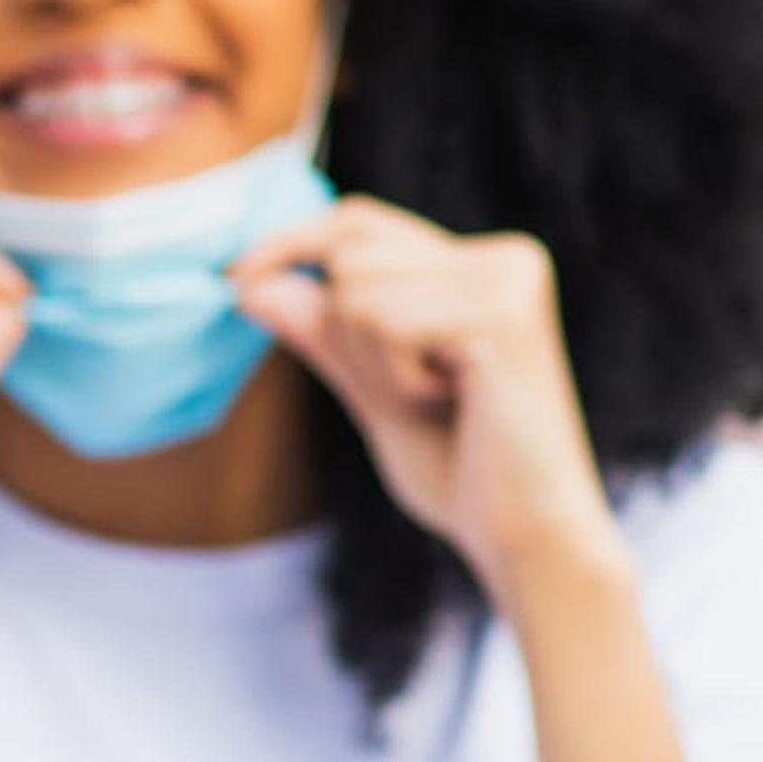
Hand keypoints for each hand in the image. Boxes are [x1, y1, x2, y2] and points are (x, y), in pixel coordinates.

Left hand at [230, 197, 625, 600]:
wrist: (527, 538)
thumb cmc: (462, 472)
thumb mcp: (374, 391)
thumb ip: (322, 333)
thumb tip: (249, 283)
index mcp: (483, 265)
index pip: (361, 223)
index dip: (290, 241)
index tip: (235, 277)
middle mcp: (505, 257)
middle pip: (349, 254)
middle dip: (347, 336)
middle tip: (416, 396)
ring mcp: (509, 278)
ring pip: (357, 290)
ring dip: (374, 365)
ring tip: (441, 402)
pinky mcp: (502, 312)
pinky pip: (383, 322)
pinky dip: (396, 380)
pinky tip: (456, 407)